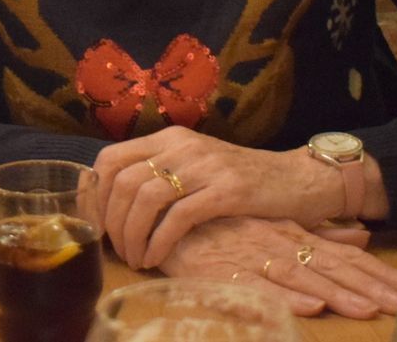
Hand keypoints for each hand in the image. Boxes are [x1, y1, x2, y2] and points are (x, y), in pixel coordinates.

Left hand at [94, 127, 339, 267]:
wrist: (299, 180)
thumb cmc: (243, 181)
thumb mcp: (196, 166)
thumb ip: (162, 174)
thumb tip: (116, 203)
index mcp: (169, 138)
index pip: (111, 158)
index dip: (97, 194)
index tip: (98, 224)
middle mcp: (183, 146)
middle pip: (123, 180)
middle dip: (112, 221)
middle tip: (117, 250)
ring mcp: (205, 166)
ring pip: (146, 198)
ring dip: (133, 235)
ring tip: (135, 259)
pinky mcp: (227, 191)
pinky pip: (179, 217)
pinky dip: (160, 241)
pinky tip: (156, 258)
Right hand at [156, 215, 396, 319]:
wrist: (160, 211)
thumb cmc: (219, 225)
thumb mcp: (272, 225)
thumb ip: (316, 231)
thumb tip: (361, 234)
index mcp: (290, 233)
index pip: (342, 255)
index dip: (375, 274)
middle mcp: (276, 242)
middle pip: (330, 267)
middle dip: (369, 287)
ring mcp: (249, 254)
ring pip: (300, 276)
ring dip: (335, 293)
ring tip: (367, 310)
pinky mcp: (220, 269)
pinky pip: (257, 285)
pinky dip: (284, 295)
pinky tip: (308, 306)